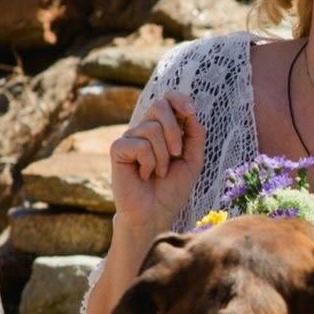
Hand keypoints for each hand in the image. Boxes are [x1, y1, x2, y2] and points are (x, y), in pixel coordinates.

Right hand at [109, 95, 202, 235]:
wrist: (154, 214)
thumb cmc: (172, 190)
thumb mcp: (193, 161)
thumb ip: (195, 136)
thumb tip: (192, 113)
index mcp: (163, 129)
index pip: (168, 100)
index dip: (179, 99)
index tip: (191, 111)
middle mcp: (144, 129)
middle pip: (159, 106)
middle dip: (174, 130)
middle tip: (177, 154)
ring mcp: (130, 138)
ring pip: (152, 128)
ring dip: (163, 155)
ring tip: (159, 172)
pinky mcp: (118, 149)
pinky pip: (140, 144)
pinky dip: (149, 162)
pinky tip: (144, 175)